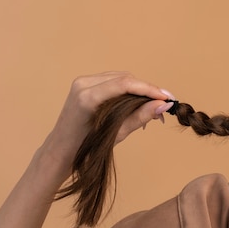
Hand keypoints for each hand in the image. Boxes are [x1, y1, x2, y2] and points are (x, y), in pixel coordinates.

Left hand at [41, 72, 173, 175]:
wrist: (61, 149)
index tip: (167, 97)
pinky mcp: (85, 83)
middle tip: (164, 105)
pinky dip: (128, 89)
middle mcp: (84, 84)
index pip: (125, 84)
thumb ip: (140, 117)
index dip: (149, 89)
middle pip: (125, 79)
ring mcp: (83, 82)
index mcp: (87, 98)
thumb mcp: (117, 134)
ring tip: (153, 105)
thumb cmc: (85, 147)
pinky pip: (113, 81)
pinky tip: (138, 102)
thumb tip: (163, 106)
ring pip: (121, 78)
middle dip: (146, 90)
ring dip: (139, 89)